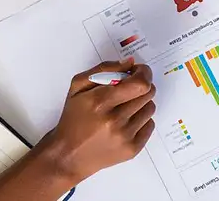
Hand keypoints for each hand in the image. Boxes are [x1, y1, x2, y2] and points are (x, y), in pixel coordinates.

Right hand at [38, 59, 155, 184]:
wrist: (68, 155)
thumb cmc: (73, 119)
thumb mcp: (78, 87)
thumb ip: (104, 69)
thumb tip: (130, 63)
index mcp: (100, 102)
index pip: (140, 83)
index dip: (144, 73)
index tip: (139, 71)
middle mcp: (114, 120)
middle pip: (148, 93)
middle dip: (141, 86)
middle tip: (130, 88)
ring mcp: (125, 136)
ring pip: (150, 108)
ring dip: (141, 103)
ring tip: (125, 107)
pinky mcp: (132, 149)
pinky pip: (150, 125)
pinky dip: (141, 120)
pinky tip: (125, 122)